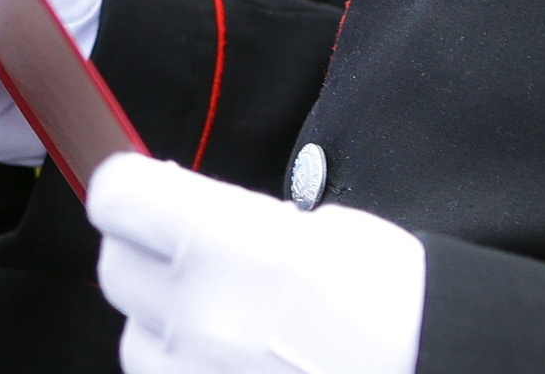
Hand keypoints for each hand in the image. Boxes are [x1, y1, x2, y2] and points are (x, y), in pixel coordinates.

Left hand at [89, 154, 425, 373]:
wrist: (428, 368)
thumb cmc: (393, 301)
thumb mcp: (317, 229)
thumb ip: (231, 223)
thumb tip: (177, 220)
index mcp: (231, 244)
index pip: (117, 197)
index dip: (129, 189)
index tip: (142, 192)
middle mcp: (200, 316)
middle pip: (116, 268)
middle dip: (147, 254)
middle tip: (192, 256)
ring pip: (135, 341)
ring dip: (165, 327)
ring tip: (228, 324)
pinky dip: (188, 373)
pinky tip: (236, 362)